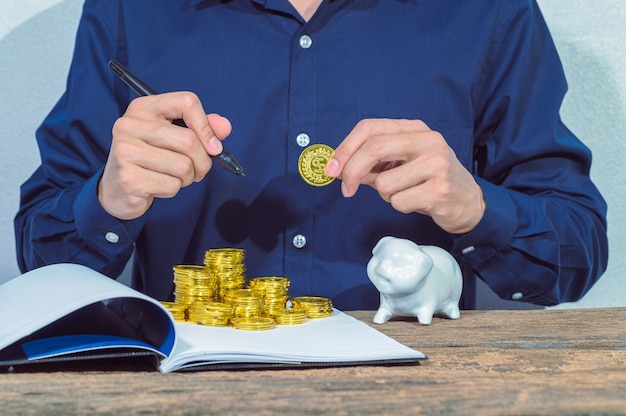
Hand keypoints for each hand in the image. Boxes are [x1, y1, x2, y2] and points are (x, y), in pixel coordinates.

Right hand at [98, 91, 231, 219]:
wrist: (117, 188)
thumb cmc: (151, 157)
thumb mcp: (173, 136)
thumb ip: (201, 128)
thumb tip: (225, 127)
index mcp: (143, 107)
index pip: (186, 102)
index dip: (207, 126)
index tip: (213, 146)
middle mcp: (129, 124)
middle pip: (189, 140)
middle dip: (202, 161)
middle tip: (197, 170)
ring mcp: (125, 151)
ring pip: (183, 166)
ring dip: (188, 178)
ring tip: (174, 177)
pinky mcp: (128, 178)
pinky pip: (172, 185)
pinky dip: (174, 190)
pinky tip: (159, 186)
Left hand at [325, 119, 484, 233]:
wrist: (469, 202)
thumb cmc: (429, 180)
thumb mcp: (401, 164)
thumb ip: (372, 163)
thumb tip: (339, 168)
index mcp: (414, 129)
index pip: (369, 128)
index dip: (344, 148)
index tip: (331, 169)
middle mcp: (427, 140)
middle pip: (374, 148)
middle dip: (352, 171)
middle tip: (347, 189)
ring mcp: (437, 164)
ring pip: (384, 183)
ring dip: (386, 195)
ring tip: (406, 193)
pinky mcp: (440, 189)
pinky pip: (398, 202)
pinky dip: (400, 207)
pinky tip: (418, 202)